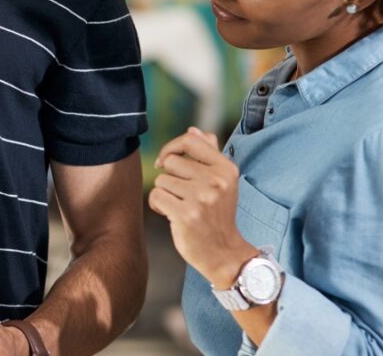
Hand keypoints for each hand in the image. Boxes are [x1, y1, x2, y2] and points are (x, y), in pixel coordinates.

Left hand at [148, 127, 257, 286]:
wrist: (224, 252)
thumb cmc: (218, 214)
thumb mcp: (222, 182)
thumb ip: (209, 154)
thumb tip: (194, 130)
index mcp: (226, 169)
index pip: (190, 140)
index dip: (172, 147)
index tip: (166, 161)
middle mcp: (216, 181)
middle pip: (171, 161)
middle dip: (169, 178)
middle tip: (182, 195)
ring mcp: (201, 198)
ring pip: (161, 180)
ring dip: (165, 194)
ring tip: (180, 206)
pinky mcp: (186, 214)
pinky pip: (155, 196)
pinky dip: (158, 206)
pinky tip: (172, 215)